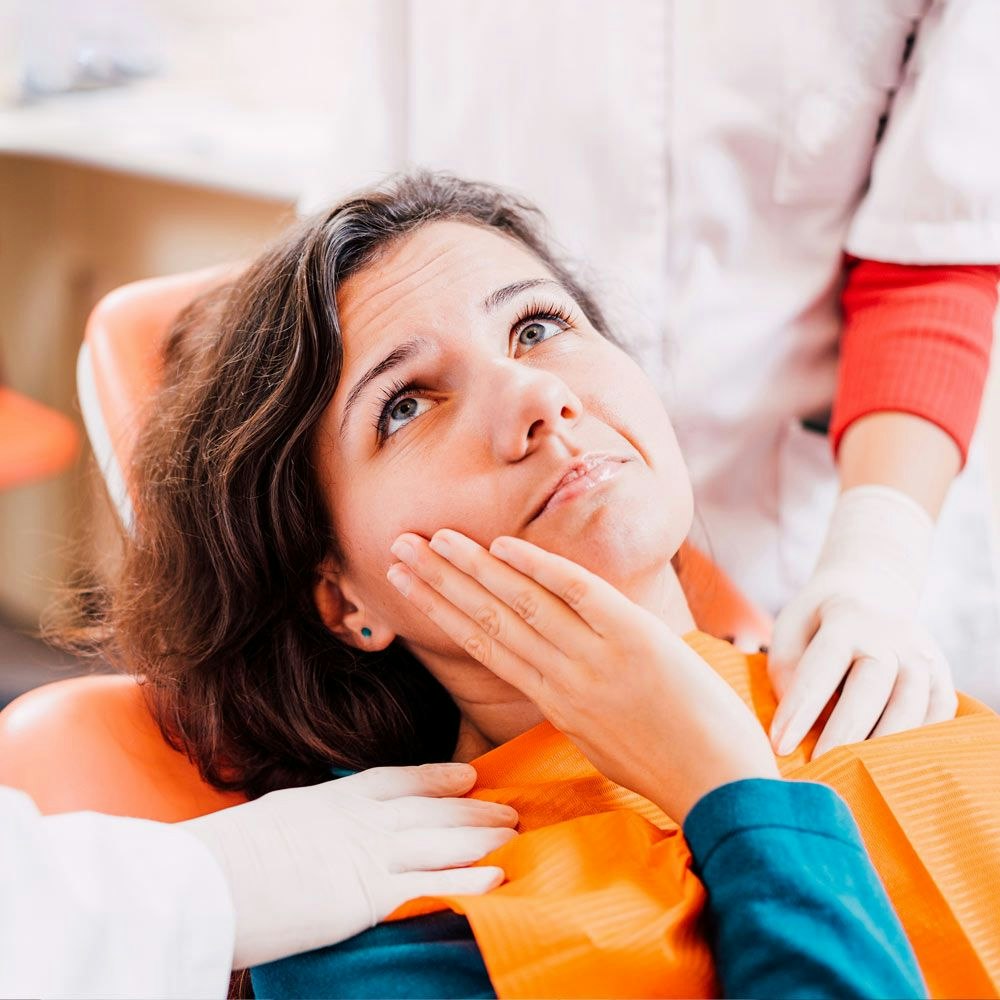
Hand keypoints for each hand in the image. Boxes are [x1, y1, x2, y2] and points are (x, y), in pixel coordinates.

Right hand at [182, 763, 516, 968]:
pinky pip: (430, 885)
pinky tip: (498, 877)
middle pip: (431, 809)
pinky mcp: (366, 896)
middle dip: (473, 810)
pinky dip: (468, 879)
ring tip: (515, 836)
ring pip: (441, 841)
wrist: (201, 881)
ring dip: (483, 838)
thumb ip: (307, 822)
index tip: (468, 776)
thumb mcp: (273, 820)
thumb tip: (315, 832)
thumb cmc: (223, 855)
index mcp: (333, 798)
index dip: (438, 778)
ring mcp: (366, 855)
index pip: (398, 781)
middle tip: (509, 809)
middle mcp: (359, 820)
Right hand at [387, 529, 777, 823]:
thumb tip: (554, 667)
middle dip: (439, 582)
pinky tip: (503, 546)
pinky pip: (578, 595)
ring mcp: (597, 658)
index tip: (408, 585)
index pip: (484, 646)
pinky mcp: (636, 640)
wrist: (724, 789)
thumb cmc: (670, 766)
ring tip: (434, 539)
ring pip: (520, 604)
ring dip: (473, 568)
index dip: (441, 611)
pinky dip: (540, 568)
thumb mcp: (604, 738)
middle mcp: (563, 678)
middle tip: (398, 549)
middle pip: (487, 620)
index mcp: (555, 702)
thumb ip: (573, 698)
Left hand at [769, 485, 956, 759]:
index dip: (800, 709)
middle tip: (819, 767)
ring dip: (883, 744)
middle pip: (871, 690)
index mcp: (847, 620)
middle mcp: (891, 636)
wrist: (874, 591)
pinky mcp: (943, 676)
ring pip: (911, 707)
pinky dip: (918, 743)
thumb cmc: (820, 619)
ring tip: (854, 773)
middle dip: (844, 733)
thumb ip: (785, 667)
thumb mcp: (791, 626)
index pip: (822, 668)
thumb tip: (797, 717)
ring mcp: (922, 656)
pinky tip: (890, 763)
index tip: (779, 745)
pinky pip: (937, 716)